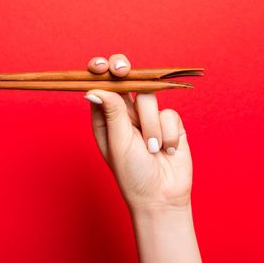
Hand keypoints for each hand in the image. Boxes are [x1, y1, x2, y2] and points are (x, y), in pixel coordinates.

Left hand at [85, 54, 192, 213]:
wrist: (162, 196)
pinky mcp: (169, 122)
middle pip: (125, 79)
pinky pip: (169, 113)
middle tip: (122, 69)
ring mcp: (147, 116)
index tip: (101, 66)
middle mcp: (124, 112)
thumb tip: (94, 87)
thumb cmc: (132, 174)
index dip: (100, 71)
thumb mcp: (118, 142)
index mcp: (104, 117)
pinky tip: (166, 151)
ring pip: (148, 97)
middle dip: (125, 71)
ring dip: (150, 124)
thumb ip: (112, 112)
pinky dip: (167, 133)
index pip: (100, 85)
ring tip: (151, 148)